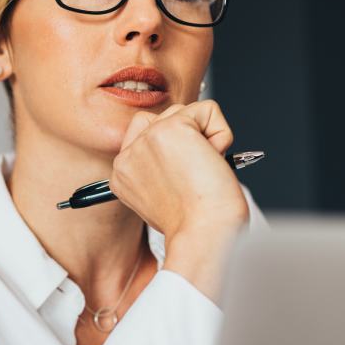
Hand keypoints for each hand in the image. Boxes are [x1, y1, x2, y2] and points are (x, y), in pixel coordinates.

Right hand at [108, 100, 249, 301]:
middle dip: (190, 140)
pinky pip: (208, 110)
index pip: (144, 133)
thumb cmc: (195, 224)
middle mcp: (128, 156)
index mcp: (122, 174)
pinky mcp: (173, 128)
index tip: (182, 179)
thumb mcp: (163, 197)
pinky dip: (222, 133)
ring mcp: (147, 140)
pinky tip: (212, 160)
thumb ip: (159, 168)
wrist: (205, 234)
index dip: (173, 148)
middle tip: (194, 177)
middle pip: (166, 118)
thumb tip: (183, 146)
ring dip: (206, 137)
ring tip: (202, 171)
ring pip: (186, 111)